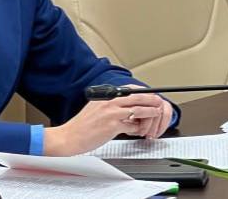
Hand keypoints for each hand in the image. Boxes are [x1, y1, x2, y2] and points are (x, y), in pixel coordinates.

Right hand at [44, 91, 168, 155]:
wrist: (69, 138)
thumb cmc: (81, 126)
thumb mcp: (95, 108)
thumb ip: (109, 106)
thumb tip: (124, 108)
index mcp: (105, 96)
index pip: (129, 89)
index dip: (142, 92)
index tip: (150, 95)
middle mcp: (109, 102)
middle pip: (137, 96)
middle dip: (151, 99)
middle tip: (159, 102)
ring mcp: (111, 114)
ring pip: (138, 109)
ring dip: (150, 112)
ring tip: (156, 114)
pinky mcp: (112, 126)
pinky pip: (131, 125)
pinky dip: (138, 128)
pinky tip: (140, 131)